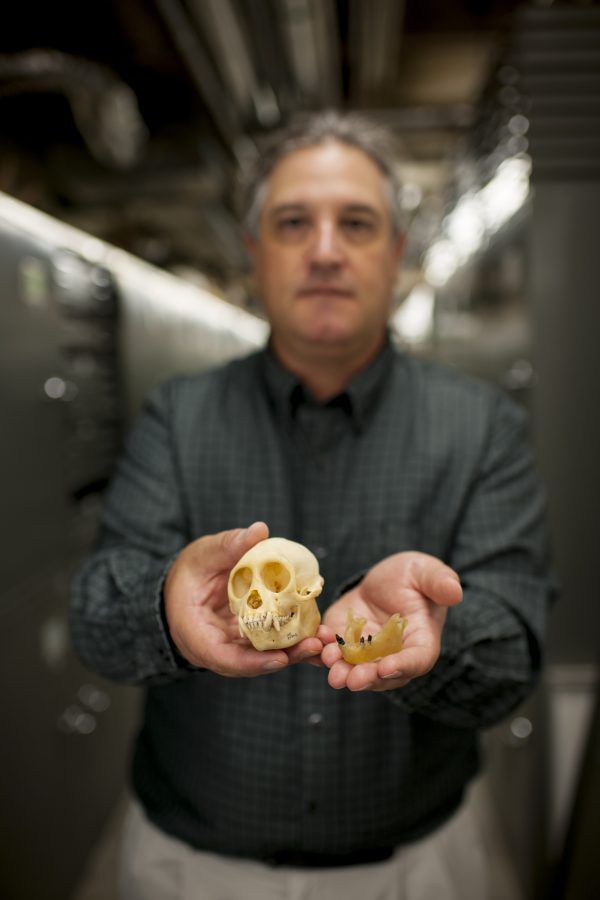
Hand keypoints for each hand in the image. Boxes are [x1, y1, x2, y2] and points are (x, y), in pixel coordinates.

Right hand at [163, 522, 324, 676]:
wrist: (185, 585)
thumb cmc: (190, 571)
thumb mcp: (203, 554)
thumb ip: (229, 545)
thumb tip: (259, 530)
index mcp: (195, 633)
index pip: (222, 657)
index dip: (252, 662)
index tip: (280, 658)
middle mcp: (216, 648)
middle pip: (251, 663)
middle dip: (286, 657)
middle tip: (316, 646)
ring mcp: (234, 647)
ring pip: (265, 657)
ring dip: (297, 652)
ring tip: (326, 641)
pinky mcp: (249, 640)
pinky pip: (271, 645)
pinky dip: (294, 640)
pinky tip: (320, 633)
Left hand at [320, 551, 461, 691]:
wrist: (384, 580)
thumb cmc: (413, 577)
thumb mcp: (426, 572)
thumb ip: (440, 582)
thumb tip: (455, 592)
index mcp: (420, 641)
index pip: (416, 660)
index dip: (402, 666)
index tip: (385, 667)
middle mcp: (393, 656)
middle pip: (381, 676)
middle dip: (364, 678)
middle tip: (348, 678)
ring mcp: (366, 654)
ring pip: (353, 670)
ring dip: (340, 670)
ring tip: (328, 661)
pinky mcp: (342, 644)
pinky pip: (330, 654)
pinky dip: (318, 653)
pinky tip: (310, 643)